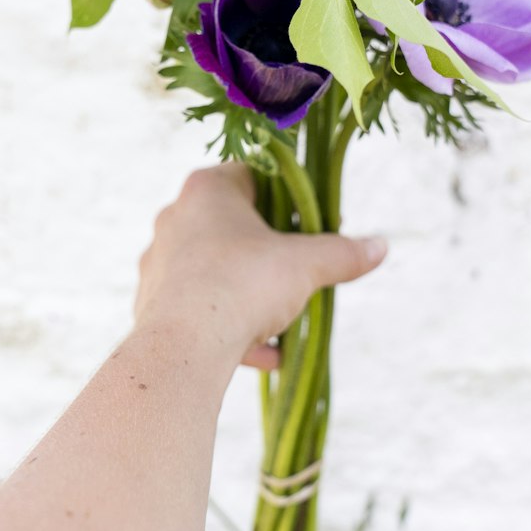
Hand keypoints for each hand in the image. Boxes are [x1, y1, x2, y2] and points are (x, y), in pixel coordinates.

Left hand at [135, 164, 386, 372]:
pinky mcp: (150, 302)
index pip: (253, 176)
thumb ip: (342, 253)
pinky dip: (230, 327)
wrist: (184, 345)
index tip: (312, 222)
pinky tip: (264, 354)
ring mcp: (159, 260)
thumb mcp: (305, 265)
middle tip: (301, 271)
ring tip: (284, 322)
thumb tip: (380, 246)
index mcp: (207, 190)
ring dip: (251, 295)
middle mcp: (176, 217)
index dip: (288, 198)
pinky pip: (199, 309)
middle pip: (235, 226)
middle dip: (271, 252)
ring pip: (217, 271)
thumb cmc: (244, 285)